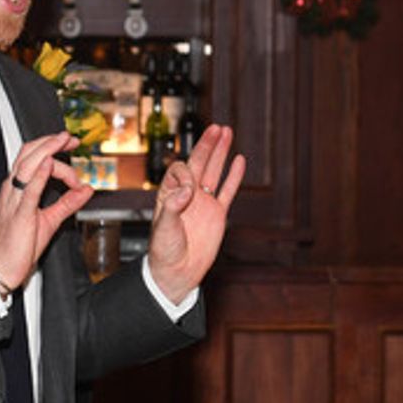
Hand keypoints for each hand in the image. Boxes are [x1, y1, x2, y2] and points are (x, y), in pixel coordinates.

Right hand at [0, 132, 93, 290]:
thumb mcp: (49, 220)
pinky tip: (49, 165)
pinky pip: (28, 191)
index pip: (34, 159)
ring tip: (62, 141)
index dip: (54, 151)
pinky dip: (39, 175)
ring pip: (27, 166)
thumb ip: (68, 203)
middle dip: (50, 142)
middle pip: (28, 155)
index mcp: (17, 190)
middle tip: (69, 137)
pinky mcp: (19, 215)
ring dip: (47, 151)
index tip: (72, 151)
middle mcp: (13, 191)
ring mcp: (14, 201)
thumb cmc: (16, 246)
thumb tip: (86, 190)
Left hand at [146, 124, 245, 303]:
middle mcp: (186, 195)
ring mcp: (203, 203)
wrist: (177, 273)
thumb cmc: (163, 252)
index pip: (180, 172)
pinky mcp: (217, 214)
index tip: (191, 190)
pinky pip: (227, 191)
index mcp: (169, 195)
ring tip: (227, 132)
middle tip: (217, 128)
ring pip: (214, 172)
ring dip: (220, 153)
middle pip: (198, 163)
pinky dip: (233, 176)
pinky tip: (239, 160)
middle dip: (207, 145)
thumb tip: (187, 190)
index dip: (187, 173)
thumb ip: (172, 207)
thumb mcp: (162, 229)